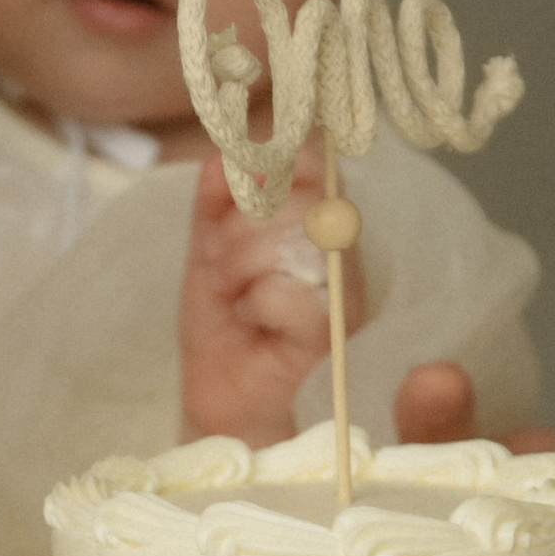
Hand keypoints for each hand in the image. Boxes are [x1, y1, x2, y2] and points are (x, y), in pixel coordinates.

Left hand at [178, 148, 363, 446]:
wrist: (223, 397)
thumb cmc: (225, 323)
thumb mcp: (209, 251)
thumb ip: (215, 201)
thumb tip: (222, 157)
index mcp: (316, 221)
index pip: (314, 162)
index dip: (272, 166)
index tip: (233, 199)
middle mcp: (341, 251)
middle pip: (305, 197)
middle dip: (244, 226)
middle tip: (223, 264)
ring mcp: (345, 292)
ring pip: (300, 241)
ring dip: (244, 264)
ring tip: (234, 293)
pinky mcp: (337, 335)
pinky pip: (294, 293)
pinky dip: (258, 303)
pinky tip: (252, 320)